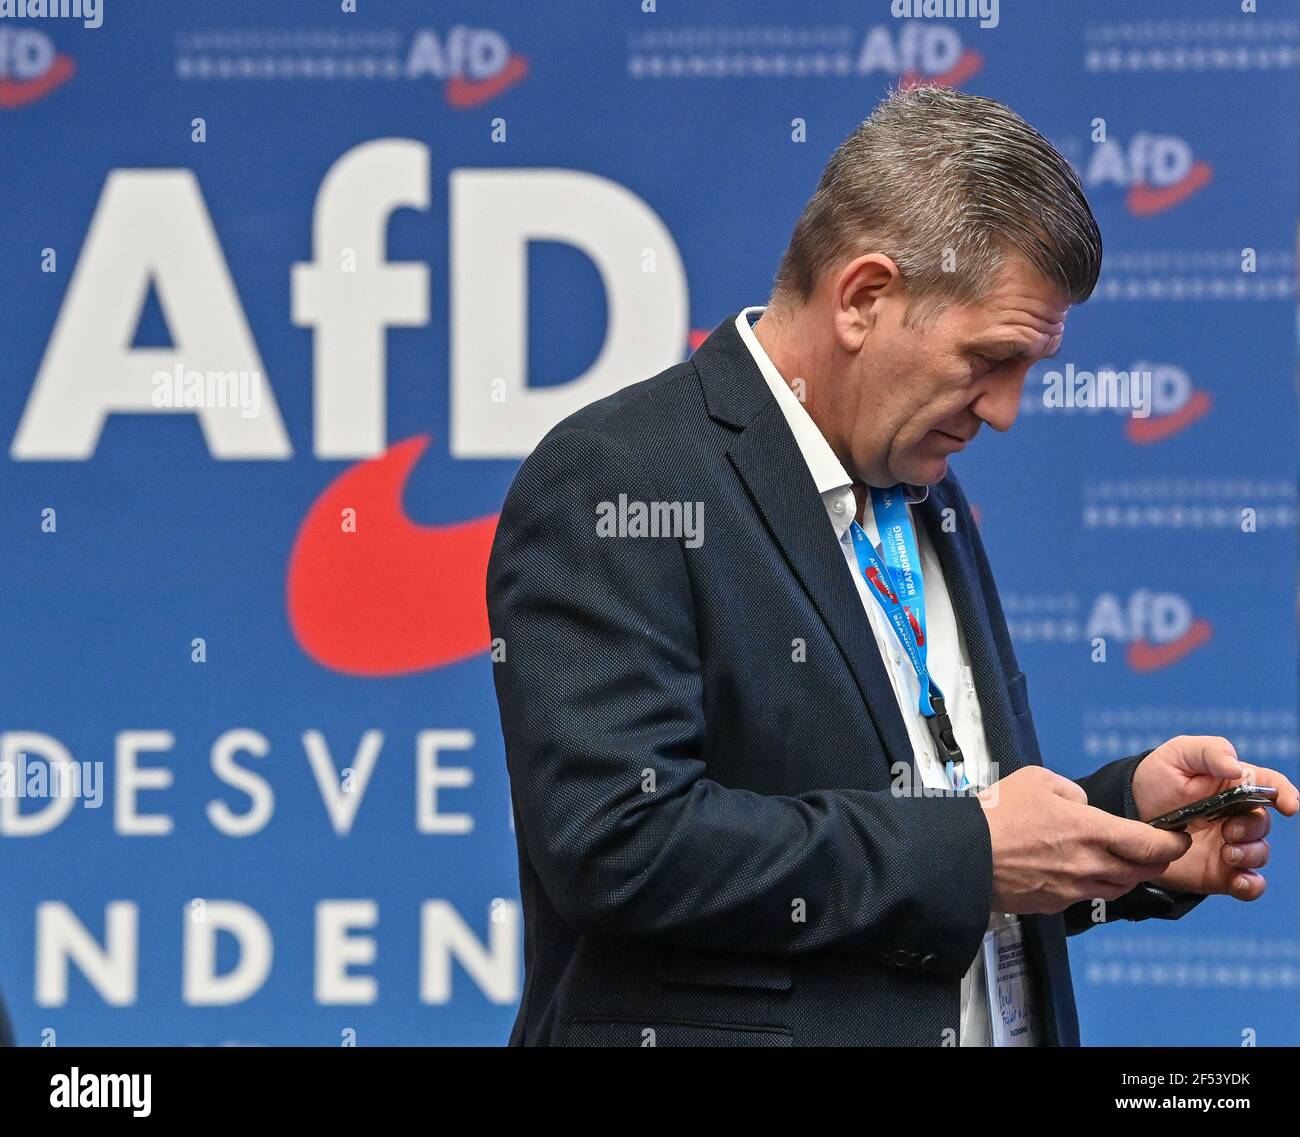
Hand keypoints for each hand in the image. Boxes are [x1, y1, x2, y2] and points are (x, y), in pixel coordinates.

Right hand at [976, 766, 1191, 914]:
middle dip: (1154, 861)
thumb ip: (1070, 791)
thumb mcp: (1036, 780)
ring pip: (1118, 887)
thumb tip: (1081, 804)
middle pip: (1142, 871)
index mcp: (1090, 830)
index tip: (1177, 837)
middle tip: (1154, 850)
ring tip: (1119, 861)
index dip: (1172, 843)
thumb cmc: (996, 816)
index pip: (1151, 845)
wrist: (965, 855)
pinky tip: (1078, 870)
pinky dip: (1092, 884)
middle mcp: (1089, 864)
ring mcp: (1073, 888)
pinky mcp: (1054, 904)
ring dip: (1126, 875)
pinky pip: (1086, 896)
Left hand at [1131, 735, 1298, 899]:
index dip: (1285, 793)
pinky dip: (1251, 886)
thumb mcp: (1178, 754)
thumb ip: (1209, 752)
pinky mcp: (1220, 871)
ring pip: (1259, 853)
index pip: (1271, 785)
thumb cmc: (1157, 778)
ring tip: (1226, 852)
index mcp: (1234, 785)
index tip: (1288, 805)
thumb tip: (1237, 768)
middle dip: (1252, 828)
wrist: (1129, 814)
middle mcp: (1237, 815)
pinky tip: (1239, 881)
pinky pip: (1249, 884)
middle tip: (1228, 830)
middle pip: (1263, 823)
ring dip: (1250, 854)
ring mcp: (1230, 844)